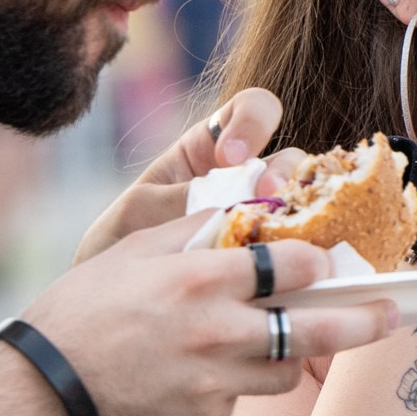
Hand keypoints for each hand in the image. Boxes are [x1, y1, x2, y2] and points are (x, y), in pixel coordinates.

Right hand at [26, 214, 396, 415]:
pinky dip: (229, 386)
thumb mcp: (134, 249)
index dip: (316, 262)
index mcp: (201, 279)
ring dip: (284, 354)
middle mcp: (216, 333)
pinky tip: (192, 374)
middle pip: (313, 329)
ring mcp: (213, 385)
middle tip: (392, 313)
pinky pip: (238, 401)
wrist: (45, 386)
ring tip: (262, 340)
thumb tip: (248, 209)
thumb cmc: (85, 307)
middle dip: (362, 321)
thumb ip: (196, 229)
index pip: (290, 265)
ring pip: (282, 371)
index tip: (328, 262)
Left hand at [73, 87, 305, 263]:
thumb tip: (230, 207)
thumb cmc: (120, 243)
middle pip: (291, 158)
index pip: (251, 109)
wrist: (113, 306)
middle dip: (285, 173)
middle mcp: (244, 179)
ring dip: (297, 216)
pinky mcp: (269, 257)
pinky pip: (298, 244)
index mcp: (209, 148)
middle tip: (267, 194)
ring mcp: (261, 218)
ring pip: (303, 203)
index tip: (230, 157)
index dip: (252, 123)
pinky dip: (299, 252)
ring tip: (275, 238)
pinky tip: (282, 265)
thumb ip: (182, 199)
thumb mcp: (141, 211)